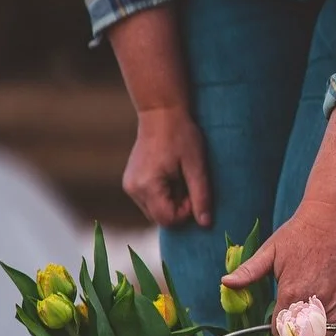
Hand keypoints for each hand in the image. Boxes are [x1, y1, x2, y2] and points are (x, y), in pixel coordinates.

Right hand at [122, 105, 212, 228]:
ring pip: (154, 210)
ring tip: (177, 176)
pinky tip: (169, 174)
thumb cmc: (181, 135)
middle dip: (178, 206)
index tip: (193, 189)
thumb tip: (206, 224)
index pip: (168, 220)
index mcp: (147, 186)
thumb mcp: (196, 166)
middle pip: (160, 218)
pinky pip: (149, 200)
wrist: (160, 112)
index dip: (186, 212)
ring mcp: (129, 185)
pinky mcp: (131, 181)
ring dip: (170, 201)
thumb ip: (201, 196)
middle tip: (186, 181)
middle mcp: (133, 189)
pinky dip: (162, 194)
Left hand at [223, 198, 335, 330]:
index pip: (280, 330)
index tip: (279, 323)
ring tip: (313, 329)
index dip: (277, 329)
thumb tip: (225, 283)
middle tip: (297, 329)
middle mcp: (315, 299)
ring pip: (328, 335)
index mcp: (291, 292)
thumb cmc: (299, 232)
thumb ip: (248, 272)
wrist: (333, 215)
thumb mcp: (269, 250)